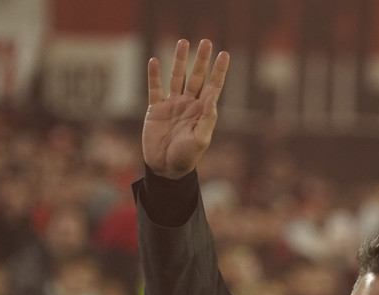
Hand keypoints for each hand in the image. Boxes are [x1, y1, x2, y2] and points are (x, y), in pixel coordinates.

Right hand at [143, 39, 229, 178]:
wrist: (165, 168)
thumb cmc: (187, 157)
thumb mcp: (201, 139)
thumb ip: (208, 117)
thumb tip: (212, 95)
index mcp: (202, 111)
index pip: (213, 86)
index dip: (219, 71)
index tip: (225, 54)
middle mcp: (188, 104)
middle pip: (196, 77)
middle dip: (201, 60)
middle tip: (206, 41)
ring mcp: (172, 105)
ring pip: (176, 78)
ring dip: (179, 60)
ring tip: (182, 42)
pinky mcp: (155, 110)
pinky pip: (155, 89)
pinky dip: (154, 75)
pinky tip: (155, 61)